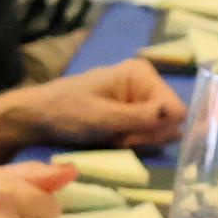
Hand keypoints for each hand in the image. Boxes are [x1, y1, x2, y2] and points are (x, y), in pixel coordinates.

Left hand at [8, 59, 182, 150]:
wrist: (36, 119)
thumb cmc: (66, 111)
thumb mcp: (102, 117)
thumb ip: (141, 119)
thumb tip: (181, 120)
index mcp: (141, 74)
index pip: (175, 109)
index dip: (157, 129)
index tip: (130, 135)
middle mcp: (145, 85)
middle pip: (168, 122)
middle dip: (143, 136)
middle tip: (115, 138)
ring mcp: (139, 101)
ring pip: (156, 133)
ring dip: (134, 142)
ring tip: (109, 138)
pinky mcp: (132, 116)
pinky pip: (144, 136)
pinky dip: (128, 144)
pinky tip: (110, 140)